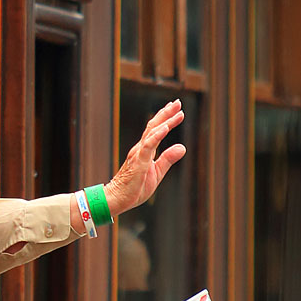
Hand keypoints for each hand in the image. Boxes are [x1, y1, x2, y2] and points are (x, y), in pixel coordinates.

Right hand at [102, 99, 185, 217]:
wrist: (117, 199)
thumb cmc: (134, 188)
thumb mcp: (157, 172)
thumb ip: (168, 159)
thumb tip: (182, 147)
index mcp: (145, 151)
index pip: (156, 131)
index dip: (166, 119)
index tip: (176, 110)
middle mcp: (140, 149)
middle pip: (154, 126)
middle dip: (166, 114)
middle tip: (177, 102)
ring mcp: (138, 154)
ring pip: (152, 132)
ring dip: (164, 120)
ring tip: (175, 110)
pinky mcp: (138, 161)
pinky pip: (148, 146)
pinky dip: (157, 135)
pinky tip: (165, 127)